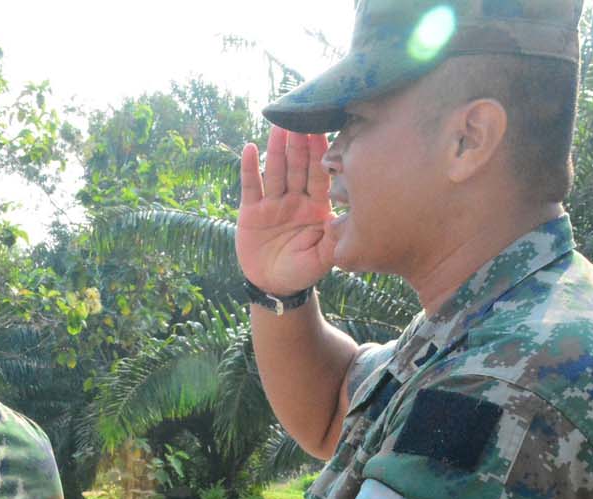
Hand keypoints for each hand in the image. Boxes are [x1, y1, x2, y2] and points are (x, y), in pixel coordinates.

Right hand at [237, 127, 336, 293]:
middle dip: (299, 144)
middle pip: (297, 167)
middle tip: (300, 118)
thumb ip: (333, 238)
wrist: (274, 285)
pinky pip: (251, 187)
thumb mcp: (323, 258)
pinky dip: (249, 168)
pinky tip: (249, 149)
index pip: (319, 175)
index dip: (320, 154)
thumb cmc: (303, 271)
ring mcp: (273, 203)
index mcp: (317, 207)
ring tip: (278, 126)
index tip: (322, 132)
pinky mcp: (251, 211)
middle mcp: (296, 200)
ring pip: (276, 171)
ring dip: (276, 149)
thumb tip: (343, 218)